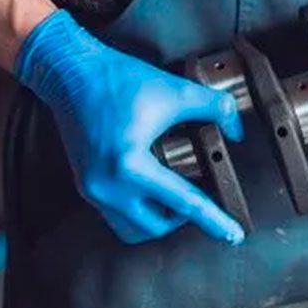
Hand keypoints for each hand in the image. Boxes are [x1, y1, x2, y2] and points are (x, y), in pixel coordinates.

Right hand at [15, 10, 245, 244]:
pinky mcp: (86, 183)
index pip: (182, 202)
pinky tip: (156, 190)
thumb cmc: (118, 80)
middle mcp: (107, 185)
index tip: (234, 235)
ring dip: (158, 220)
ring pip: (132, 228)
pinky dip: (139, 210)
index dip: (213, 219)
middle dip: (183, 220)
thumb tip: (237, 131)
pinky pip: (116, 214)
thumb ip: (216, 108)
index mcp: (129, 165)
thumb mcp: (177, 91)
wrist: (70, 72)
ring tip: (178, 198)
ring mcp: (92, 188)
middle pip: (155, 226)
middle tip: (204, 200)